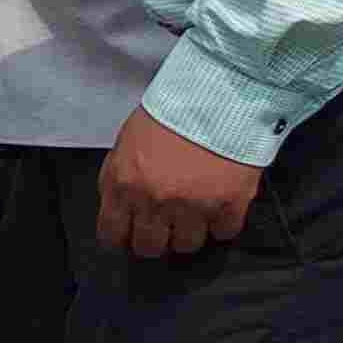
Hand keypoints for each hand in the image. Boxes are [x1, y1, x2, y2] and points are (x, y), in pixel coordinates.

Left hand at [96, 106, 261, 259]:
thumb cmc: (170, 112)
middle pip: (149, 247)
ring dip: (189, 233)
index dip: (120, 237)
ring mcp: (193, 206)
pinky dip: (222, 223)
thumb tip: (119, 207)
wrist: (218, 94)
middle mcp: (155, 201)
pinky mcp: (230, 204)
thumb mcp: (127, 142)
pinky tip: (219, 207)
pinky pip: (224, 232)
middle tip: (164, 227)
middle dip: (154, 240)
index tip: (128, 236)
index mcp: (124, 184)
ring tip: (194, 214)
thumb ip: (120, 177)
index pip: (112, 233)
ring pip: (187, 245)